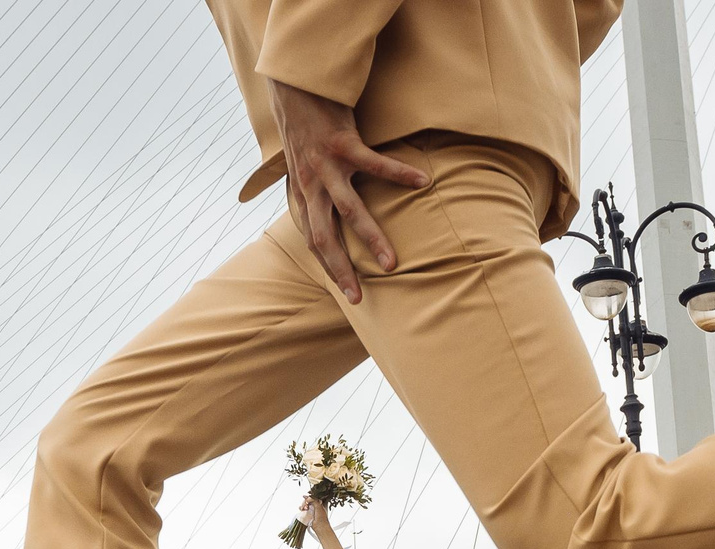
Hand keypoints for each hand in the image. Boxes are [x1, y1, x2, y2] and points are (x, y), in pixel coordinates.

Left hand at [266, 79, 428, 303]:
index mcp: (303, 192)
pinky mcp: (342, 143)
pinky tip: (421, 182)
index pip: (313, 239)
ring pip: (349, 211)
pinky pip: (375, 164)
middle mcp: (310, 185)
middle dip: (341, 269)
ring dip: (371, 240)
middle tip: (358, 298)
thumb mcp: (299, 162)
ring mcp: (326, 166)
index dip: (327, 266)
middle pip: (325, 237)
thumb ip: (309, 187)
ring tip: (391, 262)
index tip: (346, 291)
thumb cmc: (302, 123)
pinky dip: (398, 174)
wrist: (293, 84)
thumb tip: (314, 207)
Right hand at [298, 495, 328, 533]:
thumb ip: (313, 500)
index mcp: (319, 503)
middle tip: (306, 504)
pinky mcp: (307, 514)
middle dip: (305, 502)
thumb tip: (307, 497)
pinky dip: (301, 508)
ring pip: (305, 504)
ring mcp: (311, 510)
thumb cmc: (322, 518)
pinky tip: (302, 509)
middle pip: (308, 501)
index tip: (306, 497)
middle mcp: (315, 506)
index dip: (309, 497)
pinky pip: (303, 509)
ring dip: (303, 505)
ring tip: (305, 508)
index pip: (312, 498)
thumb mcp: (318, 506)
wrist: (319, 526)